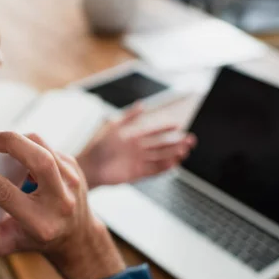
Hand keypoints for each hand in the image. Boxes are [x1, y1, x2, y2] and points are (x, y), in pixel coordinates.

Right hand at [0, 131, 124, 278]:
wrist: (77, 236)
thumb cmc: (33, 238)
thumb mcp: (4, 244)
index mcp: (40, 223)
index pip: (7, 194)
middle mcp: (61, 202)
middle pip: (39, 160)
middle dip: (10, 142)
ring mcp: (72, 181)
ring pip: (43, 146)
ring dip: (18, 140)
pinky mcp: (74, 166)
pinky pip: (47, 146)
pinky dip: (28, 145)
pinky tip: (17, 153)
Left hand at [77, 104, 196, 188]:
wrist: (88, 166)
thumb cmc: (97, 146)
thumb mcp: (113, 126)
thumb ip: (128, 117)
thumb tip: (142, 105)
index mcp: (132, 136)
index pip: (153, 131)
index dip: (165, 128)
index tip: (178, 125)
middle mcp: (137, 149)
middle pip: (161, 145)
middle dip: (175, 142)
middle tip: (190, 139)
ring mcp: (138, 161)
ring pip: (160, 157)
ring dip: (173, 154)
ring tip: (185, 150)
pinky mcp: (136, 174)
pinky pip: (153, 170)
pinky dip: (163, 167)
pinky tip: (173, 164)